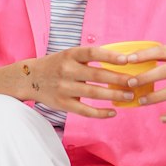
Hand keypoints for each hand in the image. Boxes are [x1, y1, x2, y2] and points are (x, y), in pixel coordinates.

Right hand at [19, 46, 142, 118]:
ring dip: (114, 95)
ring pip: (94, 93)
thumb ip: (89, 57)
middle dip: (119, 79)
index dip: (110, 56)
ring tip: (130, 96)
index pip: (92, 53)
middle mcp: (67, 70)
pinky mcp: (63, 104)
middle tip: (135, 82)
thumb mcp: (69, 55)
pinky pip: (85, 110)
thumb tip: (121, 60)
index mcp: (70, 55)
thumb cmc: (56, 65)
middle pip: (97, 75)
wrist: (30, 78)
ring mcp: (64, 88)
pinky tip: (113, 112)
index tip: (127, 60)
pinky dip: (101, 113)